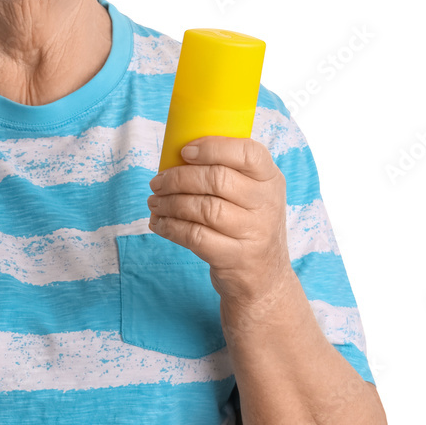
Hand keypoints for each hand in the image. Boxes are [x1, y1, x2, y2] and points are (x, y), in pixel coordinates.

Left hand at [147, 136, 289, 305]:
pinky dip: (171, 227)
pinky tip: (159, 223)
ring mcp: (254, 233)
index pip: (247, 153)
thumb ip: (227, 171)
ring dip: (170, 203)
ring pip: (204, 208)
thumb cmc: (247, 223)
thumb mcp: (252, 193)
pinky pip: (195, 236)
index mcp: (270, 178)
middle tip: (157, 182)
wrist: (265, 276)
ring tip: (155, 202)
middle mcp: (267, 204)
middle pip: (217, 179)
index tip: (184, 151)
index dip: (212, 147)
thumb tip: (176, 154)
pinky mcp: (235, 257)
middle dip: (178, 178)